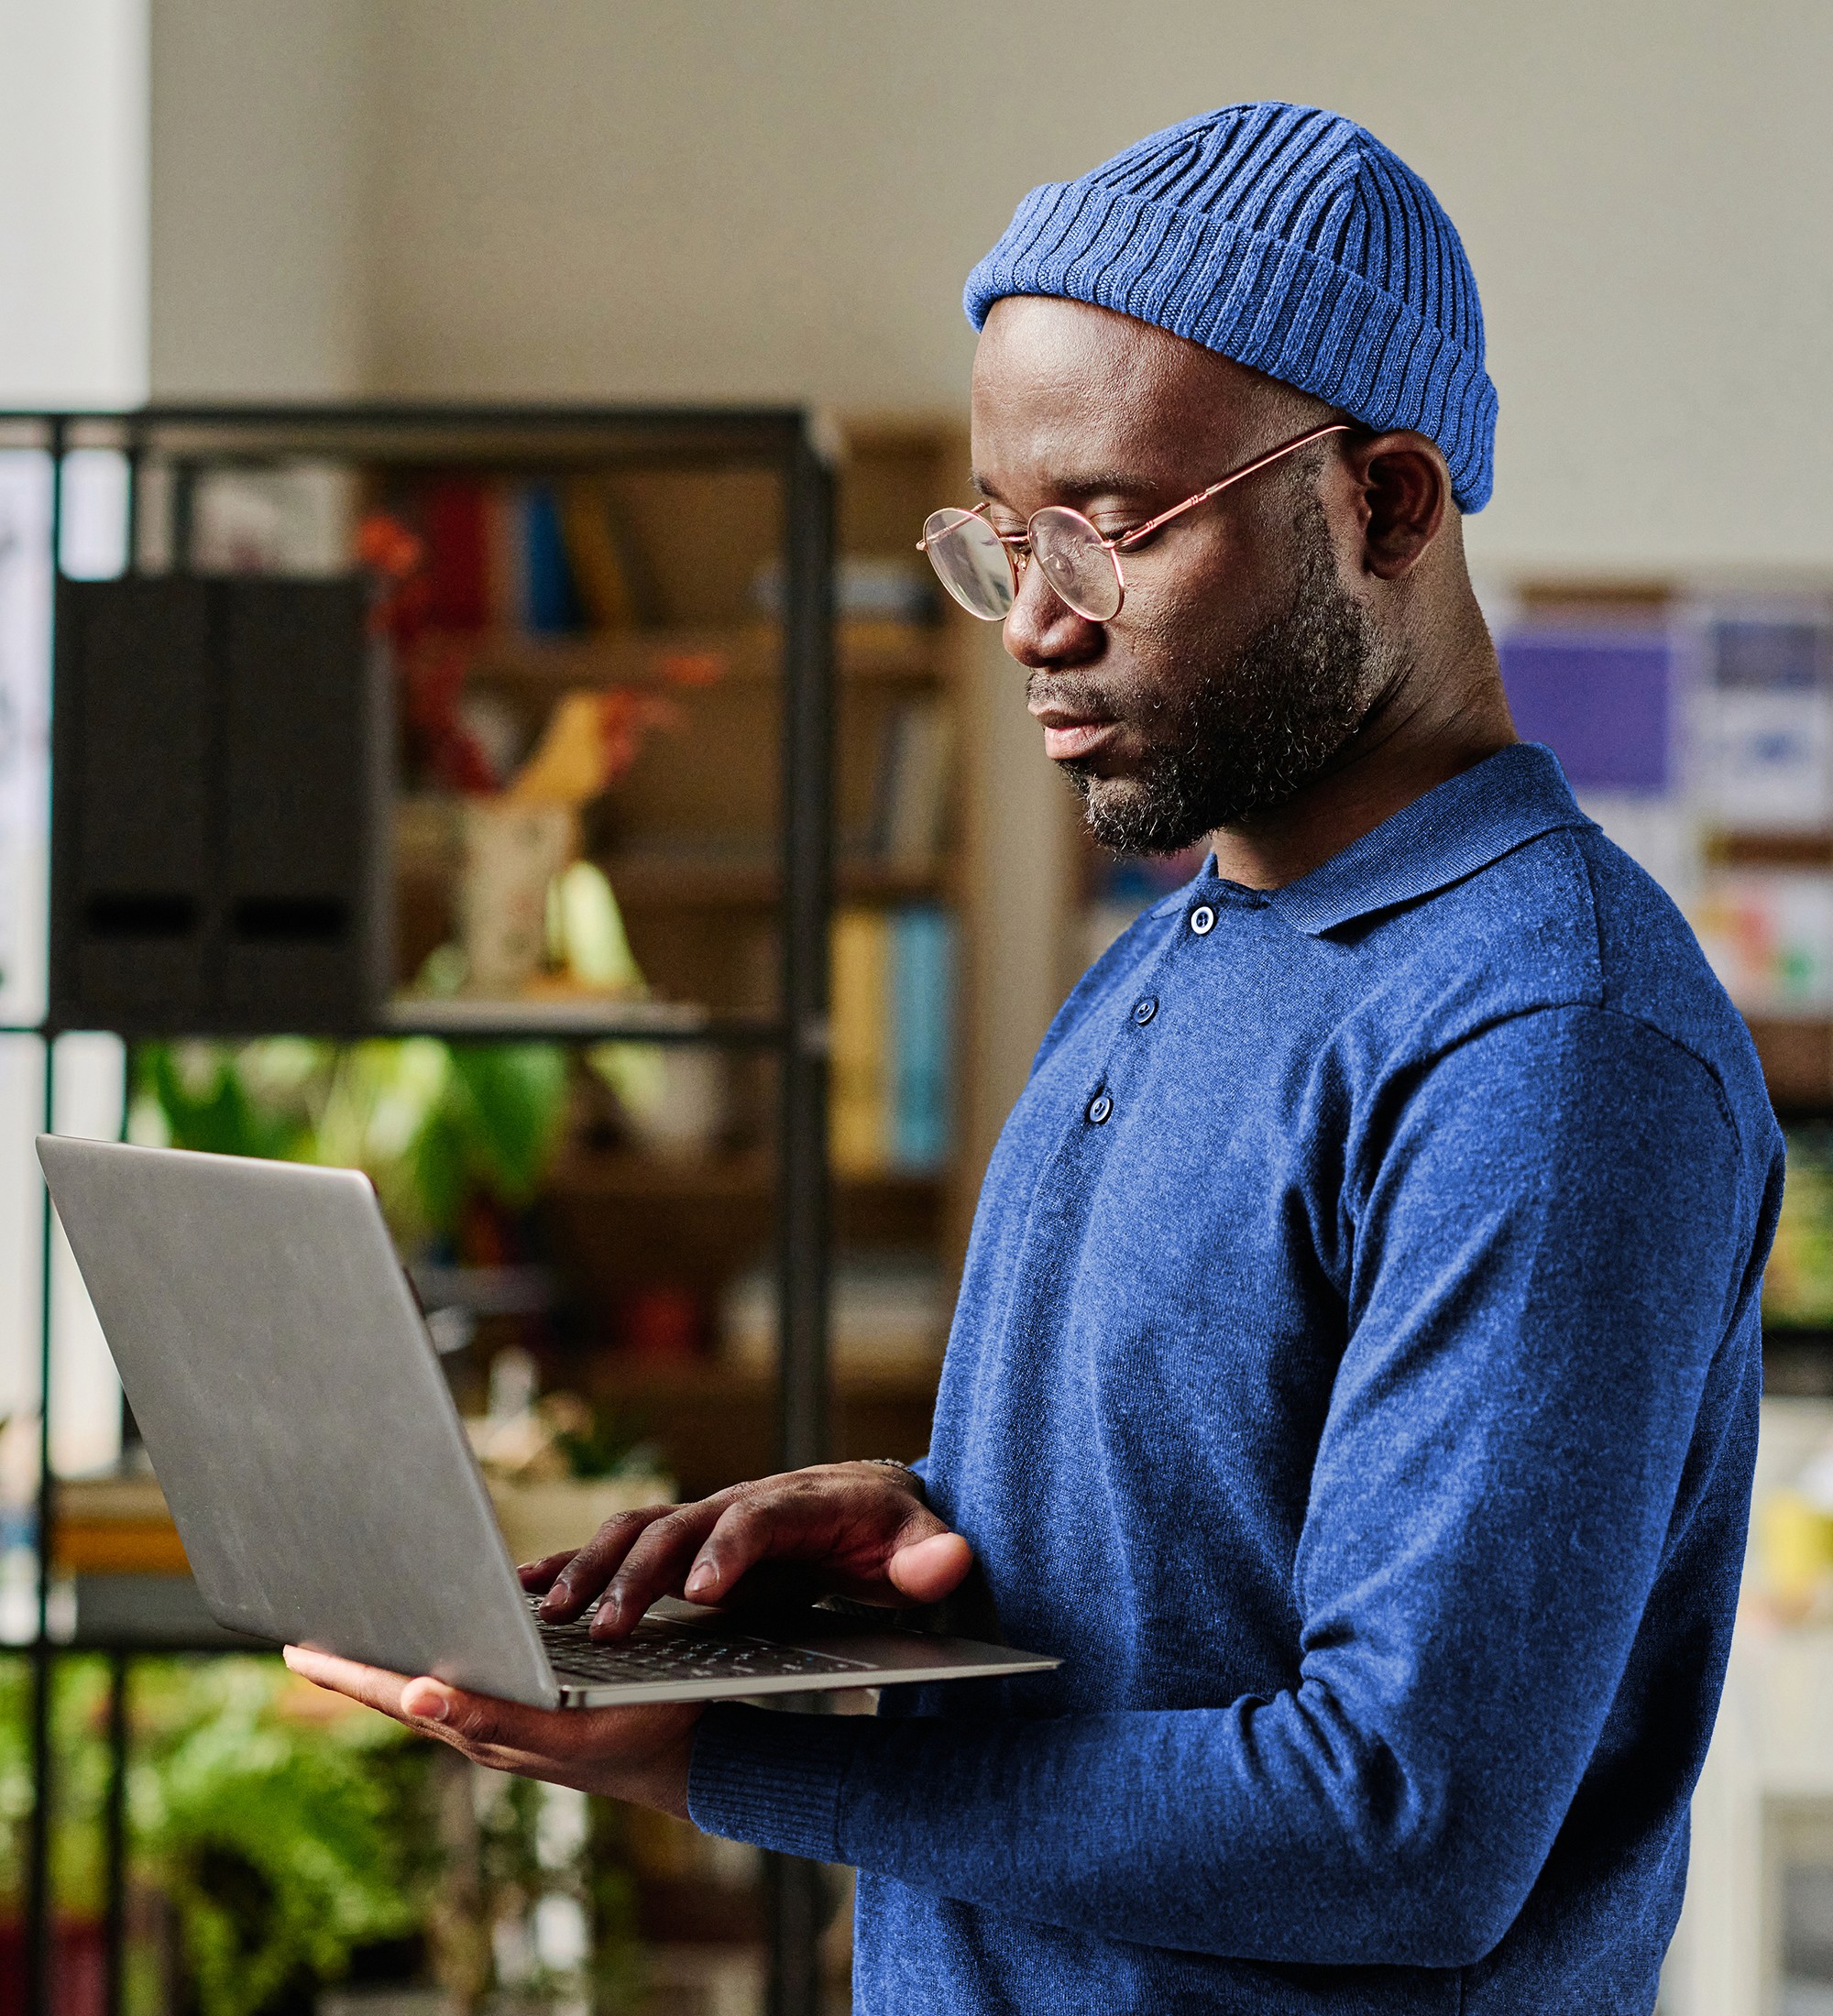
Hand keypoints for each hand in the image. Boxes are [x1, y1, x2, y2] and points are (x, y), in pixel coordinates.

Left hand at [281, 1645, 699, 1816]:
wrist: (683, 1754)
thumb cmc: (630, 1732)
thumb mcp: (561, 1725)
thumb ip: (488, 1717)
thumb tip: (416, 1693)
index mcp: (481, 1725)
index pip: (397, 1695)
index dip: (347, 1674)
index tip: (296, 1651)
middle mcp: (481, 1727)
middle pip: (401, 1695)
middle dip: (352, 1670)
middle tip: (301, 1647)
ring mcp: (502, 1725)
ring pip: (428, 1695)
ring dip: (386, 1672)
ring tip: (350, 1648)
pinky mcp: (524, 1716)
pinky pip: (462, 1693)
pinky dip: (430, 1674)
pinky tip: (429, 1659)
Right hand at [521, 1460, 972, 1639]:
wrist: (872, 1506)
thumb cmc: (895, 1528)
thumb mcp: (923, 1540)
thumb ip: (933, 1555)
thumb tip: (950, 1561)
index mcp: (798, 1502)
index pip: (756, 1518)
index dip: (728, 1551)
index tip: (703, 1593)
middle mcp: (740, 1504)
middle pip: (678, 1526)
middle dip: (637, 1574)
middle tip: (602, 1630)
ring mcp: (706, 1522)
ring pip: (636, 1533)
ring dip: (590, 1569)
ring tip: (548, 1619)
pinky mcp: (684, 1547)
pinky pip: (621, 1548)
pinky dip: (571, 1563)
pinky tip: (523, 1594)